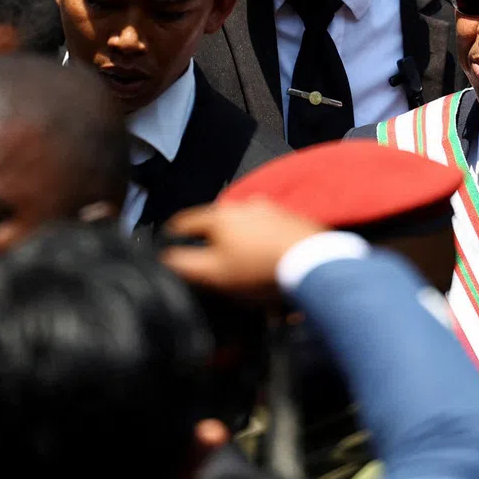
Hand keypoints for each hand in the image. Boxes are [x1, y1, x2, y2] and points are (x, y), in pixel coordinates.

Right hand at [162, 200, 327, 298]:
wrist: (314, 264)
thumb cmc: (258, 270)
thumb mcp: (213, 273)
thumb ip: (183, 263)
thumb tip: (165, 256)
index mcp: (220, 214)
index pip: (184, 222)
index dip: (172, 236)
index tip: (169, 247)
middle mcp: (245, 204)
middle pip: (216, 224)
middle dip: (210, 242)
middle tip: (209, 264)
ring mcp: (272, 209)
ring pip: (243, 226)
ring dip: (238, 243)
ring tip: (240, 267)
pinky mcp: (292, 219)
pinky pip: (267, 231)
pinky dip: (261, 244)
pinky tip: (266, 262)